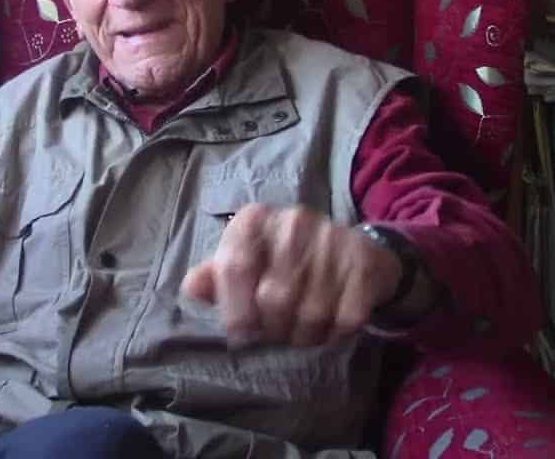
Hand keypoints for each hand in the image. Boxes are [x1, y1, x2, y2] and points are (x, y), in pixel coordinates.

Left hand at [181, 204, 404, 348]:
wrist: (353, 251)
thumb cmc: (284, 260)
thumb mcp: (246, 258)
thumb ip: (216, 275)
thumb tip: (192, 288)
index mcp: (255, 219)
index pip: (235, 268)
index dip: (234, 311)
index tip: (241, 335)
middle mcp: (293, 221)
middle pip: (273, 299)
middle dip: (272, 329)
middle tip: (276, 333)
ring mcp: (332, 240)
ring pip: (310, 314)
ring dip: (303, 336)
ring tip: (301, 332)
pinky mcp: (363, 264)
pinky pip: (344, 320)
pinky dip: (334, 335)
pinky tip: (329, 328)